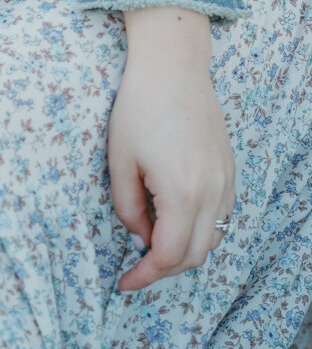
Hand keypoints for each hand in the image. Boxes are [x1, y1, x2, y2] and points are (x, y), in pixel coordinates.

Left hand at [108, 7, 234, 292]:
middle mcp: (212, 193)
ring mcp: (225, 181)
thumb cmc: (139, 106)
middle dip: (164, 269)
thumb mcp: (119, 160)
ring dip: (184, 250)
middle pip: (194, 256)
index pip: (167, 256)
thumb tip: (140, 236)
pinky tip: (175, 218)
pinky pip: (221, 216)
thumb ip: (127, 207)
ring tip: (152, 242)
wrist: (172, 65)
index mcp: (182, 194)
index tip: (124, 283)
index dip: (144, 276)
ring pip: (212, 239)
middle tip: (135, 267)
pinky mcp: (229, 169)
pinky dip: (200, 229)